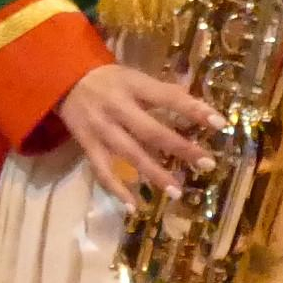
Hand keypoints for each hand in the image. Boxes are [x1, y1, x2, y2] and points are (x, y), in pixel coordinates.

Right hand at [57, 59, 222, 201]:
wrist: (62, 79)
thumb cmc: (107, 77)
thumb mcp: (134, 75)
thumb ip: (163, 90)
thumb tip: (197, 103)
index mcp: (133, 85)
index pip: (168, 98)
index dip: (194, 110)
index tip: (221, 124)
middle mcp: (117, 107)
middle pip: (152, 131)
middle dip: (180, 148)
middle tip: (207, 164)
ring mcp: (101, 128)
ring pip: (130, 154)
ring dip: (154, 174)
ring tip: (177, 192)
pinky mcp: (87, 145)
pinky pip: (102, 171)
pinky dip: (117, 190)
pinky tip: (134, 207)